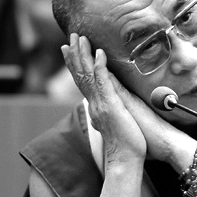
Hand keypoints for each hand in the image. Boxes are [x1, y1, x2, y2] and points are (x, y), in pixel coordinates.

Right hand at [61, 34, 145, 161]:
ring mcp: (101, 104)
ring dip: (84, 54)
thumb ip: (106, 114)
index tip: (69, 49)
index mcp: (96, 106)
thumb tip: (99, 112)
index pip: (82, 81)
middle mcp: (95, 103)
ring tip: (80, 38)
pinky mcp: (110, 106)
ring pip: (88, 75)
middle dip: (75, 54)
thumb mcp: (114, 124)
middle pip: (81, 74)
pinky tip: (99, 53)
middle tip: (70, 36)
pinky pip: (103, 82)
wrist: (127, 160)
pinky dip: (100, 66)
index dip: (75, 64)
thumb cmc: (126, 143)